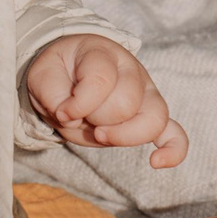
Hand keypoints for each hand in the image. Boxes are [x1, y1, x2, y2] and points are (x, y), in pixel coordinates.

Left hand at [24, 35, 189, 168]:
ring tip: (99, 133)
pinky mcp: (151, 116)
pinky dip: (172, 149)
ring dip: (119, 135)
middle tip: (80, 115)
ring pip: (151, 121)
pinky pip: (174, 134)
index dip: (78, 104)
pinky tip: (157, 162)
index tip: (61, 111)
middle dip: (95, 119)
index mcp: (103, 54)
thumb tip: (71, 118)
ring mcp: (147, 93)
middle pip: (125, 105)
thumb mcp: (42, 75)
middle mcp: (132, 71)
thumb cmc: (59, 73)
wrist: (70, 70)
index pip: (102, 80)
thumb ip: (52, 94)